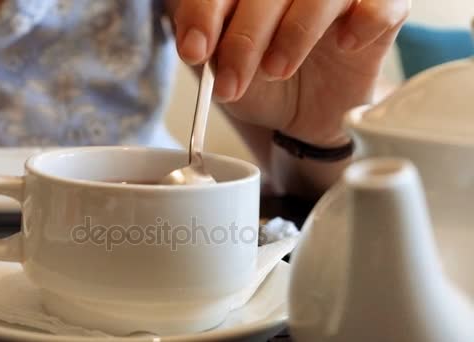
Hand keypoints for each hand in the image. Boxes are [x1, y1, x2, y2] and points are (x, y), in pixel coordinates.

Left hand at [170, 0, 409, 145]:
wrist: (310, 114)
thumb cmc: (267, 84)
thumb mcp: (228, 74)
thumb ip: (211, 53)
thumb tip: (194, 44)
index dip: (204, 12)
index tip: (194, 51)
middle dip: (244, 38)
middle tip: (233, 82)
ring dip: (296, 31)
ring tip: (278, 69)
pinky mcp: (383, 8)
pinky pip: (381, 5)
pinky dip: (364, 22)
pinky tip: (345, 44)